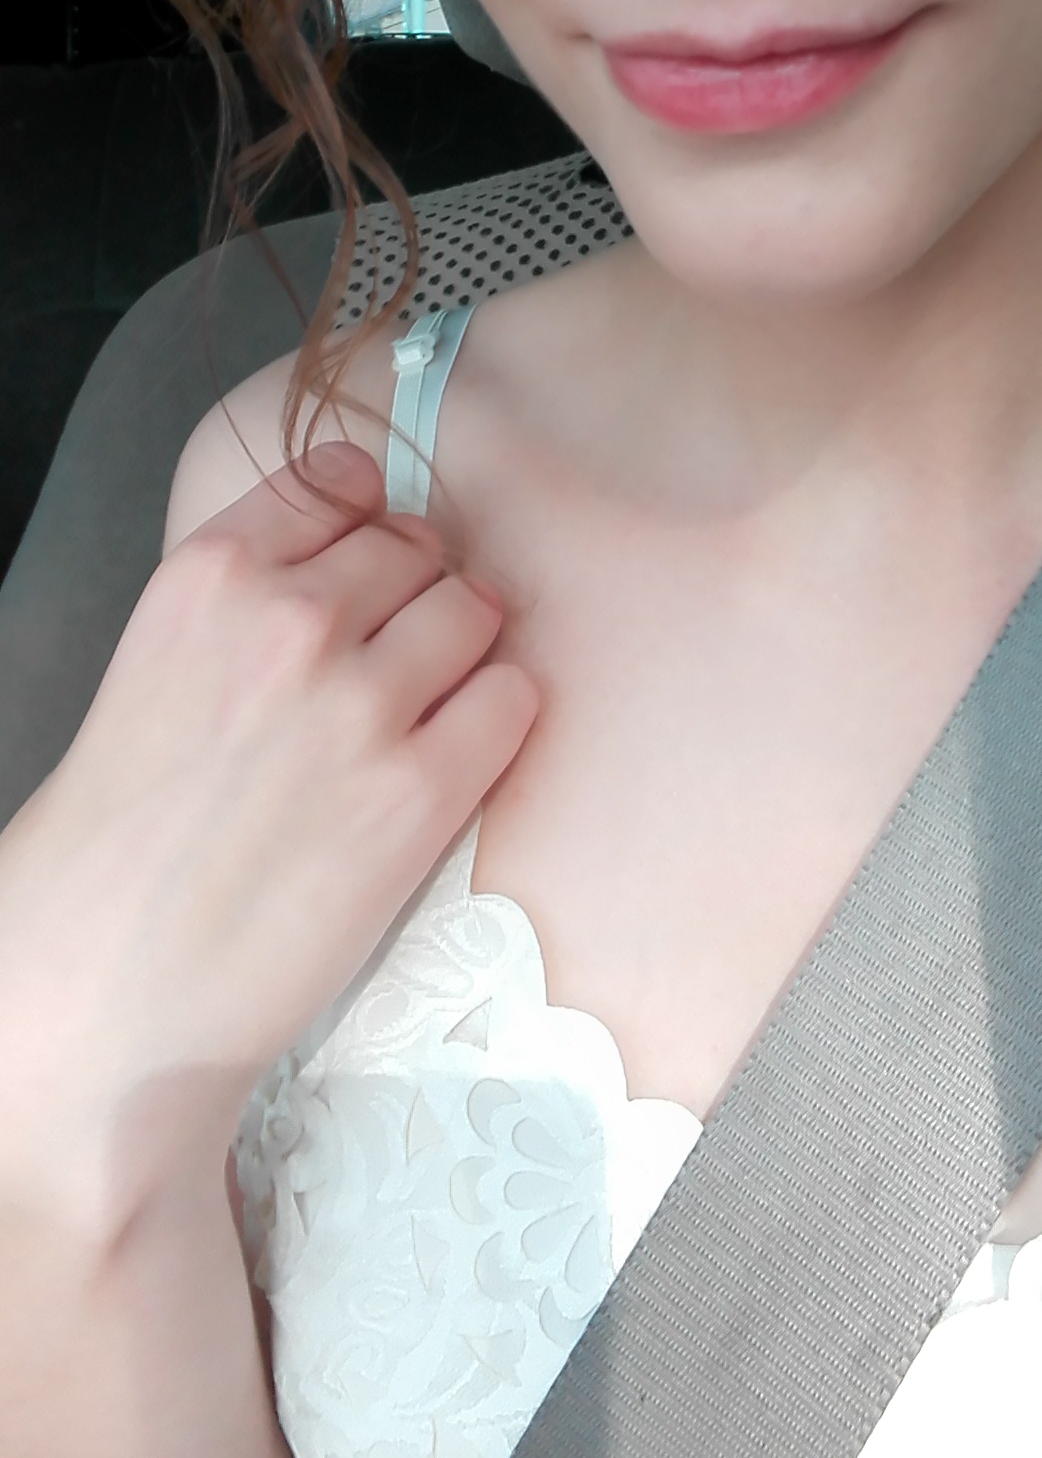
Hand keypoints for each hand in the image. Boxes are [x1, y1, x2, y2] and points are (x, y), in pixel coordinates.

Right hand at [0, 443, 537, 1225]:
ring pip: (475, 611)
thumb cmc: (133, 827)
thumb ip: (255, 588)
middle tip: (391, 666)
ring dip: (463, 653)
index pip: (343, 482)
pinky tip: (451, 758)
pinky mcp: (419, 790)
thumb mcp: (163, 654)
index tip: (369, 569)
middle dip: (417, 597)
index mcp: (213, 573)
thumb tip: (371, 530)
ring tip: (418, 716)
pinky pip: (513, 698)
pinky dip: (497, 718)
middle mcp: (290, 620)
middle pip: (419, 549)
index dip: (369, 525)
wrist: (113, 975)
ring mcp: (361, 703)